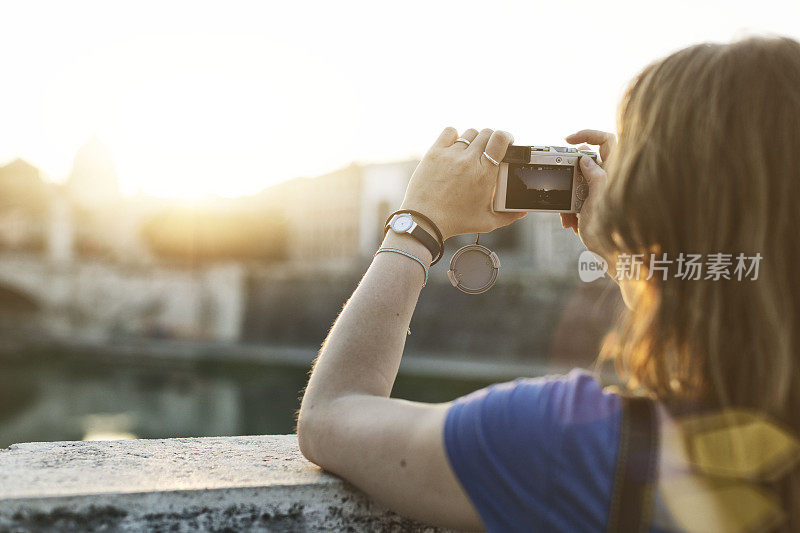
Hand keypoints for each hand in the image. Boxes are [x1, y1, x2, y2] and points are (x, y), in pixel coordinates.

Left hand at [399, 127, 525, 240]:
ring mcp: (450, 155)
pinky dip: (454, 135)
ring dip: (475, 139)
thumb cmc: (455, 222)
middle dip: (492, 140)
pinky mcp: (434, 153)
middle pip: (487, 133)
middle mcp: (469, 160)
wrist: (424, 221)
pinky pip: (449, 132)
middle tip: (489, 151)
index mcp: (485, 174)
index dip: (506, 137)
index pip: (500, 140)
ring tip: (472, 151)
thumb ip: (508, 216)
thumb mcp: (487, 222)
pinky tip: (455, 146)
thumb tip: (522, 211)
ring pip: (470, 133)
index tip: (506, 143)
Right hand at [560, 129, 615, 254]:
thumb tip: (585, 159)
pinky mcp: (599, 206)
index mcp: (618, 172)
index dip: (588, 134)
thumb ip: (594, 175)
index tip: (567, 140)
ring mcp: (606, 193)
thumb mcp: (598, 200)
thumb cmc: (614, 233)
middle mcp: (613, 180)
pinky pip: (581, 200)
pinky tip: (572, 224)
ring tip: (567, 216)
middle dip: (570, 175)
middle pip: (588, 163)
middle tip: (562, 185)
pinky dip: (573, 210)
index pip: (607, 140)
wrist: (620, 261)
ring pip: (581, 184)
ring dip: (569, 197)